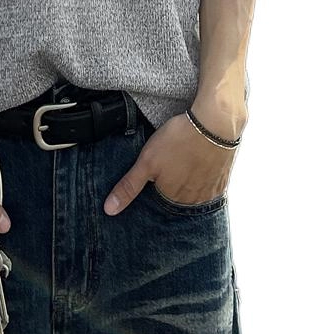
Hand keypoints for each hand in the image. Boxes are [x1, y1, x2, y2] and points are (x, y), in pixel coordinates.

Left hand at [103, 112, 239, 214]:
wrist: (215, 123)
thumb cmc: (179, 141)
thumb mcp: (146, 162)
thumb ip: (129, 187)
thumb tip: (109, 210)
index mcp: (173, 199)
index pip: (158, 199)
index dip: (155, 182)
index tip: (157, 169)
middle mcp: (194, 201)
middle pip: (177, 197)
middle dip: (172, 184)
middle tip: (172, 162)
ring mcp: (211, 191)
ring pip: (195, 192)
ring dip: (189, 181)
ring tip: (184, 160)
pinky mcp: (223, 179)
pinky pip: (210, 184)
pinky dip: (204, 175)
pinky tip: (200, 161)